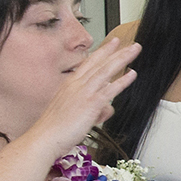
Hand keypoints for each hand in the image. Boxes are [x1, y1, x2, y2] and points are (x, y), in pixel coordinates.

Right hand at [25, 39, 141, 156]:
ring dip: (122, 58)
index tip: (112, 43)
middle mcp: (76, 85)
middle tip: (130, 42)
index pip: (89, 64)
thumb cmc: (55, 128)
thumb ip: (93, 108)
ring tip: (135, 49)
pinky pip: (109, 89)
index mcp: (70, 84)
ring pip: (106, 71)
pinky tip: (132, 73)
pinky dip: (122, 81)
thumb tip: (106, 109)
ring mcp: (83, 92)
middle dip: (116, 51)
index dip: (102, 52)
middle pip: (100, 63)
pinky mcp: (90, 103)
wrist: (45, 137)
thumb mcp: (74, 112)